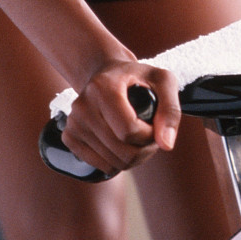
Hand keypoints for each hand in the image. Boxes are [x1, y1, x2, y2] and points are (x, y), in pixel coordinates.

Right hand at [59, 60, 178, 177]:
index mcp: (102, 88)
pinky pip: (99, 165)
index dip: (150, 135)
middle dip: (144, 150)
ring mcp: (73, 122)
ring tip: (137, 139)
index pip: (129, 130)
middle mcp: (82, 105)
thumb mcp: (163, 80)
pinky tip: (121, 145)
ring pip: (111, 162)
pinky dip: (115, 162)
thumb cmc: (138, 78)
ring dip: (132, 158)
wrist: (107, 74)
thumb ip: (171, 110)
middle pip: (122, 151)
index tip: (155, 125)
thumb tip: (167, 144)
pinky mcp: (69, 136)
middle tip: (150, 135)